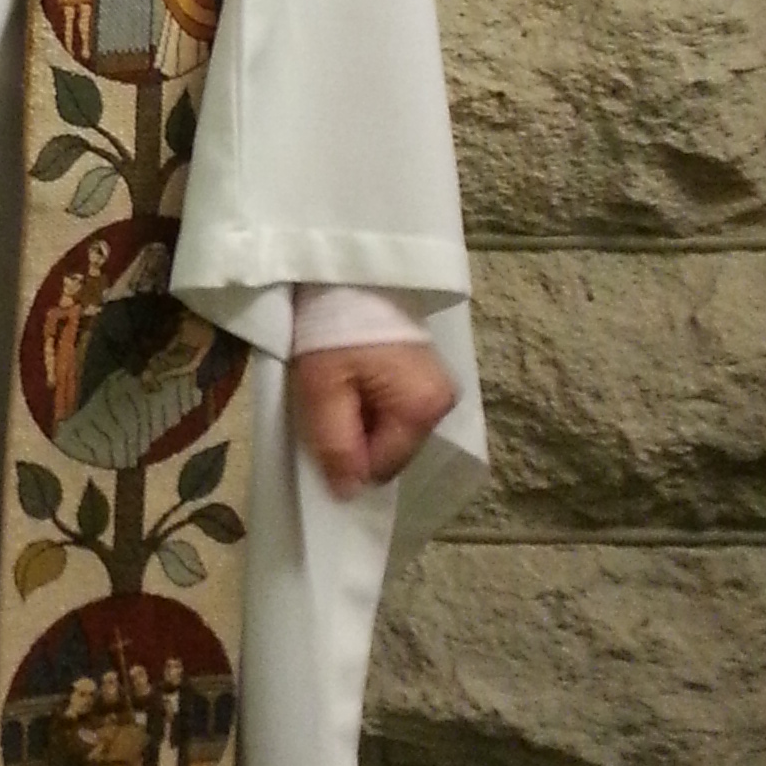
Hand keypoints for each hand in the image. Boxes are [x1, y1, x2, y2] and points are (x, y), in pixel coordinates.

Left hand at [291, 341, 456, 496]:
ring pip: (393, 432)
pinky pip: (398, 410)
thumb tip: (349, 494)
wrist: (348, 271)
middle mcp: (443, 404)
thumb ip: (336, 446)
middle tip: (330, 400)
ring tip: (341, 386)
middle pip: (391, 451)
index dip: (346, 458)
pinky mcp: (429, 376)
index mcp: (423, 410)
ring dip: (363, 420)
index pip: (381, 468)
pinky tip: (355, 380)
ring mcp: (440, 389)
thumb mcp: (322, 389)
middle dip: (357, 437)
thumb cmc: (333, 328)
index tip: (321, 428)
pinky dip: (372, 404)